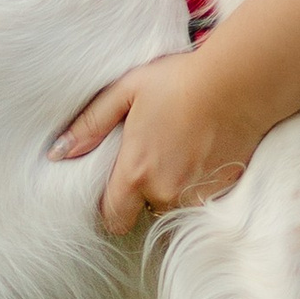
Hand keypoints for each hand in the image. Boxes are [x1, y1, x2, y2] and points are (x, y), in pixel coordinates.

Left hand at [51, 52, 259, 235]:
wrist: (241, 82)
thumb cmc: (181, 81)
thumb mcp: (126, 91)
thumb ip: (90, 125)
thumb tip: (58, 152)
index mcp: (136, 173)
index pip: (113, 218)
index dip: (112, 204)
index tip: (117, 184)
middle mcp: (165, 193)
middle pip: (145, 210)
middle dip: (146, 190)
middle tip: (155, 152)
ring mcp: (197, 195)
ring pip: (174, 206)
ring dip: (173, 187)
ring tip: (181, 148)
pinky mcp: (224, 190)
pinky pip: (201, 198)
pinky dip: (199, 181)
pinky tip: (203, 150)